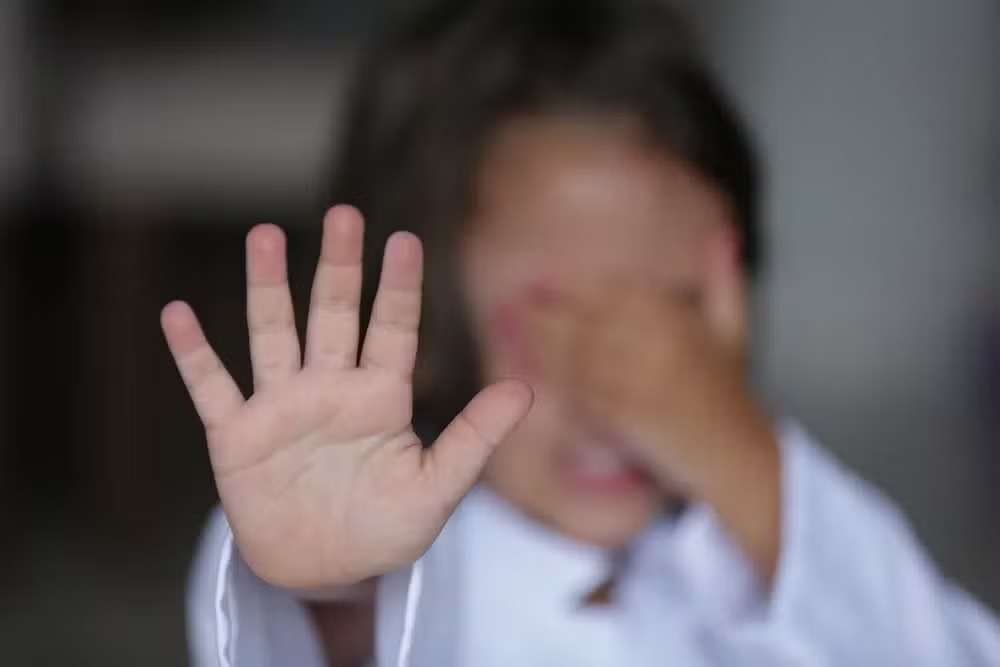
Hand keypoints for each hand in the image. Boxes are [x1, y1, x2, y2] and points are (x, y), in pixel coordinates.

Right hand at [161, 205, 531, 588]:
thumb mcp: (438, 488)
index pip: (393, 330)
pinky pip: (211, 388)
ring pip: (273, 334)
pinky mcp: (237, 436)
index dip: (399, 288)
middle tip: (345, 214)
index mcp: (381, 397)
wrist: (326, 571)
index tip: (407, 240)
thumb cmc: (386, 528)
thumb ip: (475, 438)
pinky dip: (193, 354)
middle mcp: (331, 389)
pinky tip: (176, 313)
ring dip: (268, 287)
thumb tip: (525, 389)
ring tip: (265, 235)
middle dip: (339, 266)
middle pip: (334, 315)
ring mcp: (282, 407)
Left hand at [526, 229, 780, 578]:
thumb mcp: (734, 333)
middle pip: (589, 319)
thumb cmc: (732, 398)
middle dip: (548, 310)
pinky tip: (524, 371)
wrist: (741, 461)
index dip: (576, 286)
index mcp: (680, 320)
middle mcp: (659, 343)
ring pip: (578, 354)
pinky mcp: (628, 416)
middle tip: (511, 301)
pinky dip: (551, 380)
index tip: (542, 279)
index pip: (617, 292)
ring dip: (538, 340)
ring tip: (504, 326)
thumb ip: (723, 281)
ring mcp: (642, 379)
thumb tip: (722, 233)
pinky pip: (580, 393)